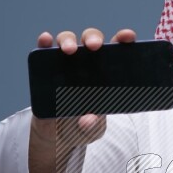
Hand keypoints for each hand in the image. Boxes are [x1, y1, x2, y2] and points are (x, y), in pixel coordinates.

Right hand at [31, 27, 136, 148]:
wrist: (57, 136)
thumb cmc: (82, 126)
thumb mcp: (92, 129)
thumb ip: (92, 126)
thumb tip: (88, 119)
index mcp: (105, 74)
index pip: (116, 51)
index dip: (122, 39)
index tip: (128, 36)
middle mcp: (86, 64)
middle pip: (90, 40)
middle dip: (93, 38)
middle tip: (95, 47)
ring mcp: (65, 64)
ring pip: (67, 41)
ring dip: (68, 40)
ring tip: (70, 50)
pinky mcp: (46, 69)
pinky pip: (44, 52)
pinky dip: (44, 43)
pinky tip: (45, 39)